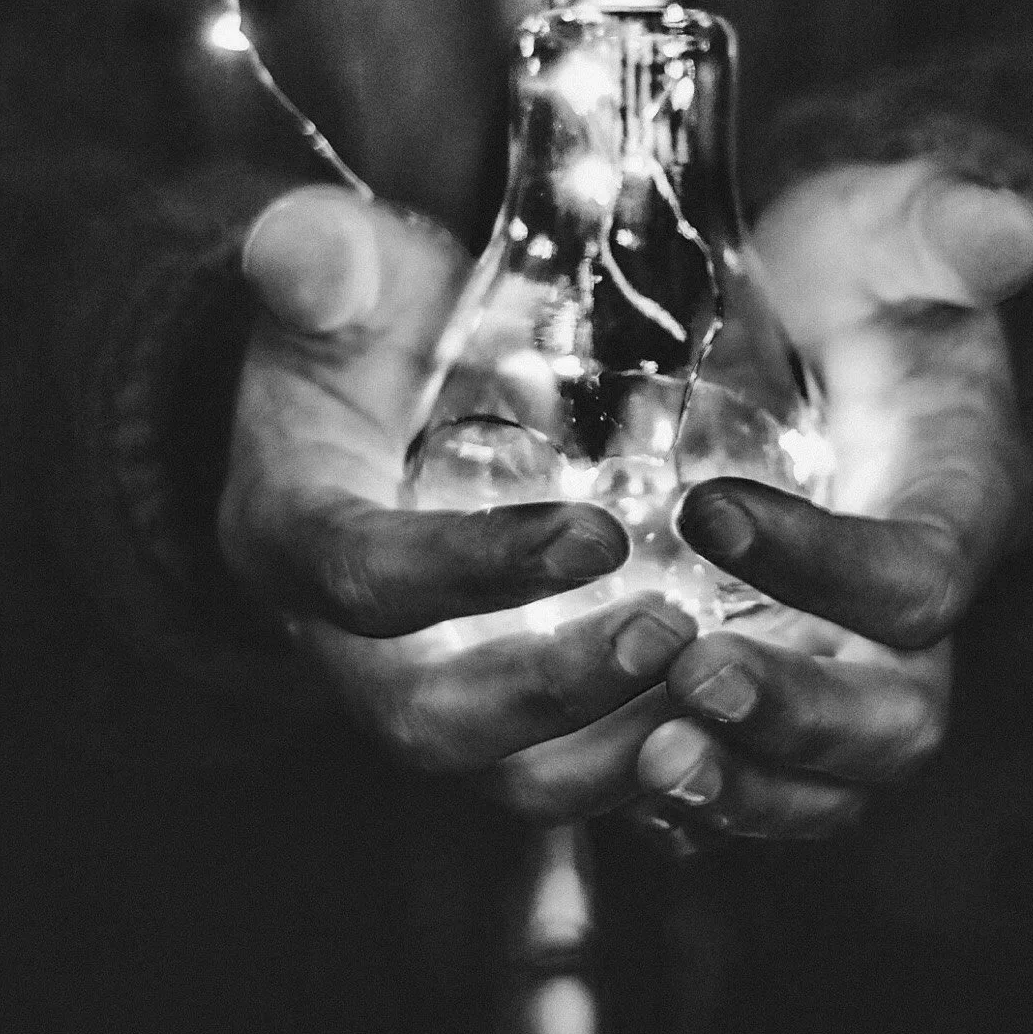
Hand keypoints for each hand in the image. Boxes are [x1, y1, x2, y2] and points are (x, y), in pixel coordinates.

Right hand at [221, 186, 696, 816]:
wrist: (372, 392)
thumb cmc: (359, 322)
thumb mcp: (332, 273)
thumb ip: (317, 259)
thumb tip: (302, 253)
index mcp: (292, 534)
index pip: (363, 579)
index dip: (472, 570)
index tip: (600, 533)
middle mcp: (345, 644)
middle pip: (429, 723)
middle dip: (553, 695)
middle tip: (674, 632)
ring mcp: (425, 689)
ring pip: (508, 780)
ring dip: (615, 755)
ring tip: (725, 692)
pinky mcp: (501, 712)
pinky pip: (569, 775)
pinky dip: (649, 767)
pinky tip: (740, 726)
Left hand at [635, 160, 1032, 837]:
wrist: (829, 325)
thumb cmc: (865, 278)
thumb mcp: (901, 233)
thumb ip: (947, 232)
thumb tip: (1009, 228)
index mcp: (950, 507)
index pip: (915, 577)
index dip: (825, 563)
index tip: (707, 510)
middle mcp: (904, 612)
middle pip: (893, 717)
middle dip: (799, 717)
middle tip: (691, 681)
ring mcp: (836, 659)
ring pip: (823, 781)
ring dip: (742, 789)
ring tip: (648, 765)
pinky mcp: (770, 678)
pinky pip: (749, 777)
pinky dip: (691, 801)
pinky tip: (607, 778)